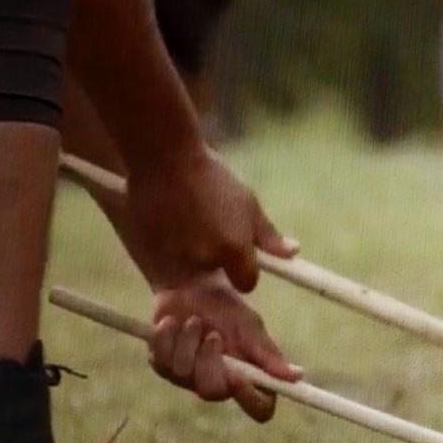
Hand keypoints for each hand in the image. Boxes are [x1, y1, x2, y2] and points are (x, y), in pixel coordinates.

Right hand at [125, 148, 295, 292]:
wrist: (163, 159)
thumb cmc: (211, 178)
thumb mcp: (247, 203)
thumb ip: (268, 236)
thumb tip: (292, 253)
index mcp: (234, 250)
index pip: (247, 283)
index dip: (245, 270)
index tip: (239, 254)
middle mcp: (205, 261)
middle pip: (217, 277)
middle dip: (216, 262)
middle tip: (209, 229)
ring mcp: (174, 259)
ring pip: (190, 272)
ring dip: (191, 256)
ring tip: (186, 221)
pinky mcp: (149, 255)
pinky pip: (165, 263)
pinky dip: (168, 250)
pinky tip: (168, 224)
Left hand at [148, 273, 302, 421]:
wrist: (190, 286)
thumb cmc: (226, 307)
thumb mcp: (250, 327)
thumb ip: (268, 354)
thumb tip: (297, 376)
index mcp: (250, 376)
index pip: (259, 408)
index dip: (250, 399)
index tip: (239, 376)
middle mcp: (220, 383)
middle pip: (213, 393)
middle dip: (209, 361)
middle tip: (212, 334)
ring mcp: (189, 378)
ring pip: (184, 374)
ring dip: (188, 341)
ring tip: (194, 321)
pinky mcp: (163, 366)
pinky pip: (162, 362)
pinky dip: (167, 337)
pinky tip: (172, 323)